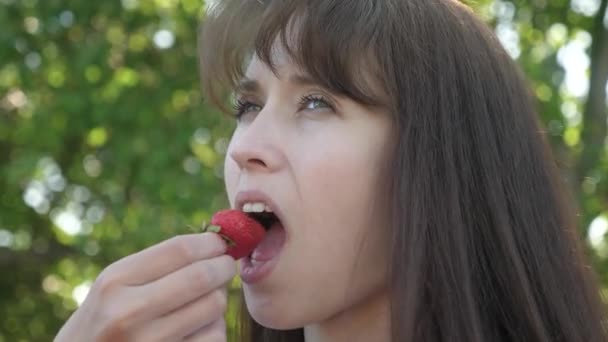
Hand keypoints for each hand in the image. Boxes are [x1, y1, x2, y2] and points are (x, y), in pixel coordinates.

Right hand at [55, 233, 236, 341]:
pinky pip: (214, 337)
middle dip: (224, 267)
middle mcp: (128, 313)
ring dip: (219, 299)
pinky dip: (214, 328)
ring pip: (214, 307)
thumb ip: (157, 264)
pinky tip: (198, 328)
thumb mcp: (114, 287)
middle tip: (227, 266)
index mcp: (114, 282)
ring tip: (206, 299)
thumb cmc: (105, 321)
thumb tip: (215, 243)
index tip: (221, 243)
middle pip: (202, 277)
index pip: (180, 249)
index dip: (210, 243)